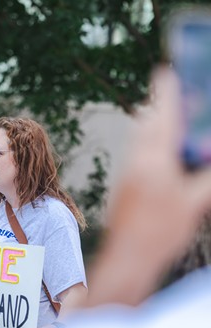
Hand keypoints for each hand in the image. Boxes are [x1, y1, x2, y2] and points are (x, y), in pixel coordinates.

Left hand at [88, 67, 210, 305]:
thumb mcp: (194, 204)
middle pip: (147, 125)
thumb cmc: (160, 233)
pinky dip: (148, 145)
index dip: (166, 93)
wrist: (127, 256)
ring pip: (140, 140)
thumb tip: (210, 155)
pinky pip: (137, 156)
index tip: (164, 71)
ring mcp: (128, 174)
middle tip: (170, 94)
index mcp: (155, 162)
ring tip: (167, 120)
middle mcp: (137, 163)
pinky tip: (157, 153)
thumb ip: (207, 177)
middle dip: (159, 106)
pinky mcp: (125, 186)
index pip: (163, 118)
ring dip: (153, 126)